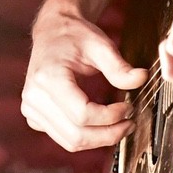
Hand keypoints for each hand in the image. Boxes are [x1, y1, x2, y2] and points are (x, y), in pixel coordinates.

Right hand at [22, 4, 149, 151]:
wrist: (52, 31)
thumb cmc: (74, 35)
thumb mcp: (99, 45)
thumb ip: (119, 66)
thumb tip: (141, 78)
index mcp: (47, 77)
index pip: (82, 114)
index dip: (110, 117)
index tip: (128, 107)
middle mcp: (34, 96)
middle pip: (76, 135)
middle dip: (108, 134)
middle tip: (129, 124)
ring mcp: (31, 109)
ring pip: (70, 142)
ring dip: (99, 140)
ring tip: (119, 127)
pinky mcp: (34, 116)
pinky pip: (64, 138)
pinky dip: (86, 136)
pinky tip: (100, 125)